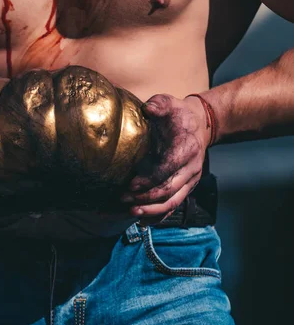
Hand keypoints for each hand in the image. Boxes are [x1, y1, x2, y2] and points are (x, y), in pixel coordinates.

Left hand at [120, 93, 210, 224]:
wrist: (202, 124)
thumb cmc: (179, 114)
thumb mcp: (169, 103)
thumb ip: (159, 105)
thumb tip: (148, 109)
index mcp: (186, 148)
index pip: (168, 168)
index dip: (149, 179)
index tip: (130, 184)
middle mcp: (191, 167)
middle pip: (169, 190)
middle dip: (145, 198)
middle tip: (123, 199)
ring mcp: (191, 179)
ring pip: (173, 202)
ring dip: (151, 210)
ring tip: (132, 213)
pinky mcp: (187, 187)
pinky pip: (174, 205)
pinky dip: (159, 216)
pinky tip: (142, 220)